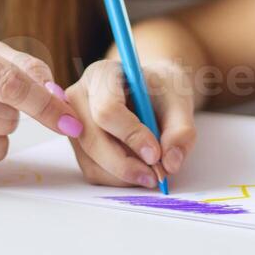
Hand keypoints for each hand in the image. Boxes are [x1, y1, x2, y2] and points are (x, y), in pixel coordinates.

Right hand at [64, 58, 196, 187]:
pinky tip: (139, 169)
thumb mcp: (179, 100)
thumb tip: (170, 163)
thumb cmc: (160, 91)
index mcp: (101, 75)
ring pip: (93, 161)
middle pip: (93, 139)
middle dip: (126, 164)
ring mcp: (73, 124)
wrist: (150, 92)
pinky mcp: (78, 147)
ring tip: (153, 171)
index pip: (107, 109)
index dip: (131, 135)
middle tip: (157, 175)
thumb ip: (180, 130)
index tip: (155, 154)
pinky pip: (94, 172)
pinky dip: (120, 179)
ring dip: (125, 175)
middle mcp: (79, 97)